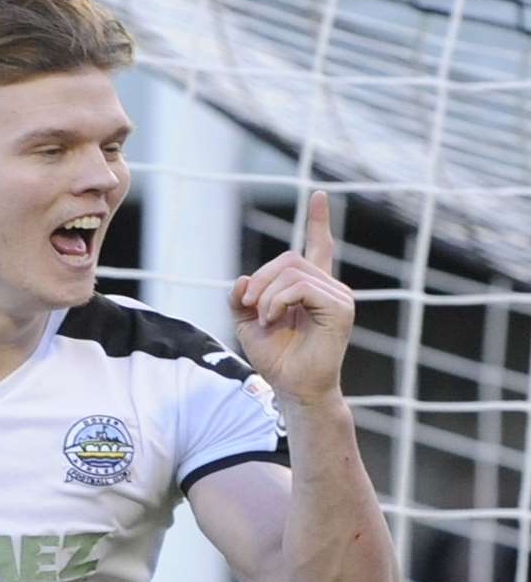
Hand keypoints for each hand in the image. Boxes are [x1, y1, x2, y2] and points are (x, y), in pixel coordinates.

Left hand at [230, 191, 355, 404]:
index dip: (318, 221)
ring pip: (291, 271)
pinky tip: (273, 318)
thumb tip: (243, 279)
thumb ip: (241, 297)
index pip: (318, 246)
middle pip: (289, 258)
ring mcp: (338, 295)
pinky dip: (277, 301)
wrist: (292, 387)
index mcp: (310, 287)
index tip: (318, 194)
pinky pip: (300, 287)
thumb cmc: (275, 357)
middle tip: (252, 308)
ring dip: (266, 295)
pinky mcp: (340, 307)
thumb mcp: (245, 321)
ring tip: (265, 319)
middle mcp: (328, 286)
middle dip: (260, 280)